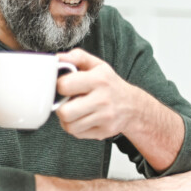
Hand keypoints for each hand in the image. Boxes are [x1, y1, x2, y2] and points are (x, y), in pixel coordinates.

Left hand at [54, 48, 185, 172]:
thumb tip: (57, 58)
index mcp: (99, 79)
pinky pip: (77, 134)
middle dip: (61, 107)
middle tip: (68, 102)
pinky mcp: (104, 132)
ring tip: (75, 111)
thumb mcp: (97, 66)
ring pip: (69, 126)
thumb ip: (77, 57)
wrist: (133, 106)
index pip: (64, 85)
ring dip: (68, 119)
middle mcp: (103, 100)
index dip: (60, 86)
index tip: (66, 86)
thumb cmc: (110, 85)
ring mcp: (104, 118)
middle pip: (64, 112)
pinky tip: (83, 119)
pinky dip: (76, 127)